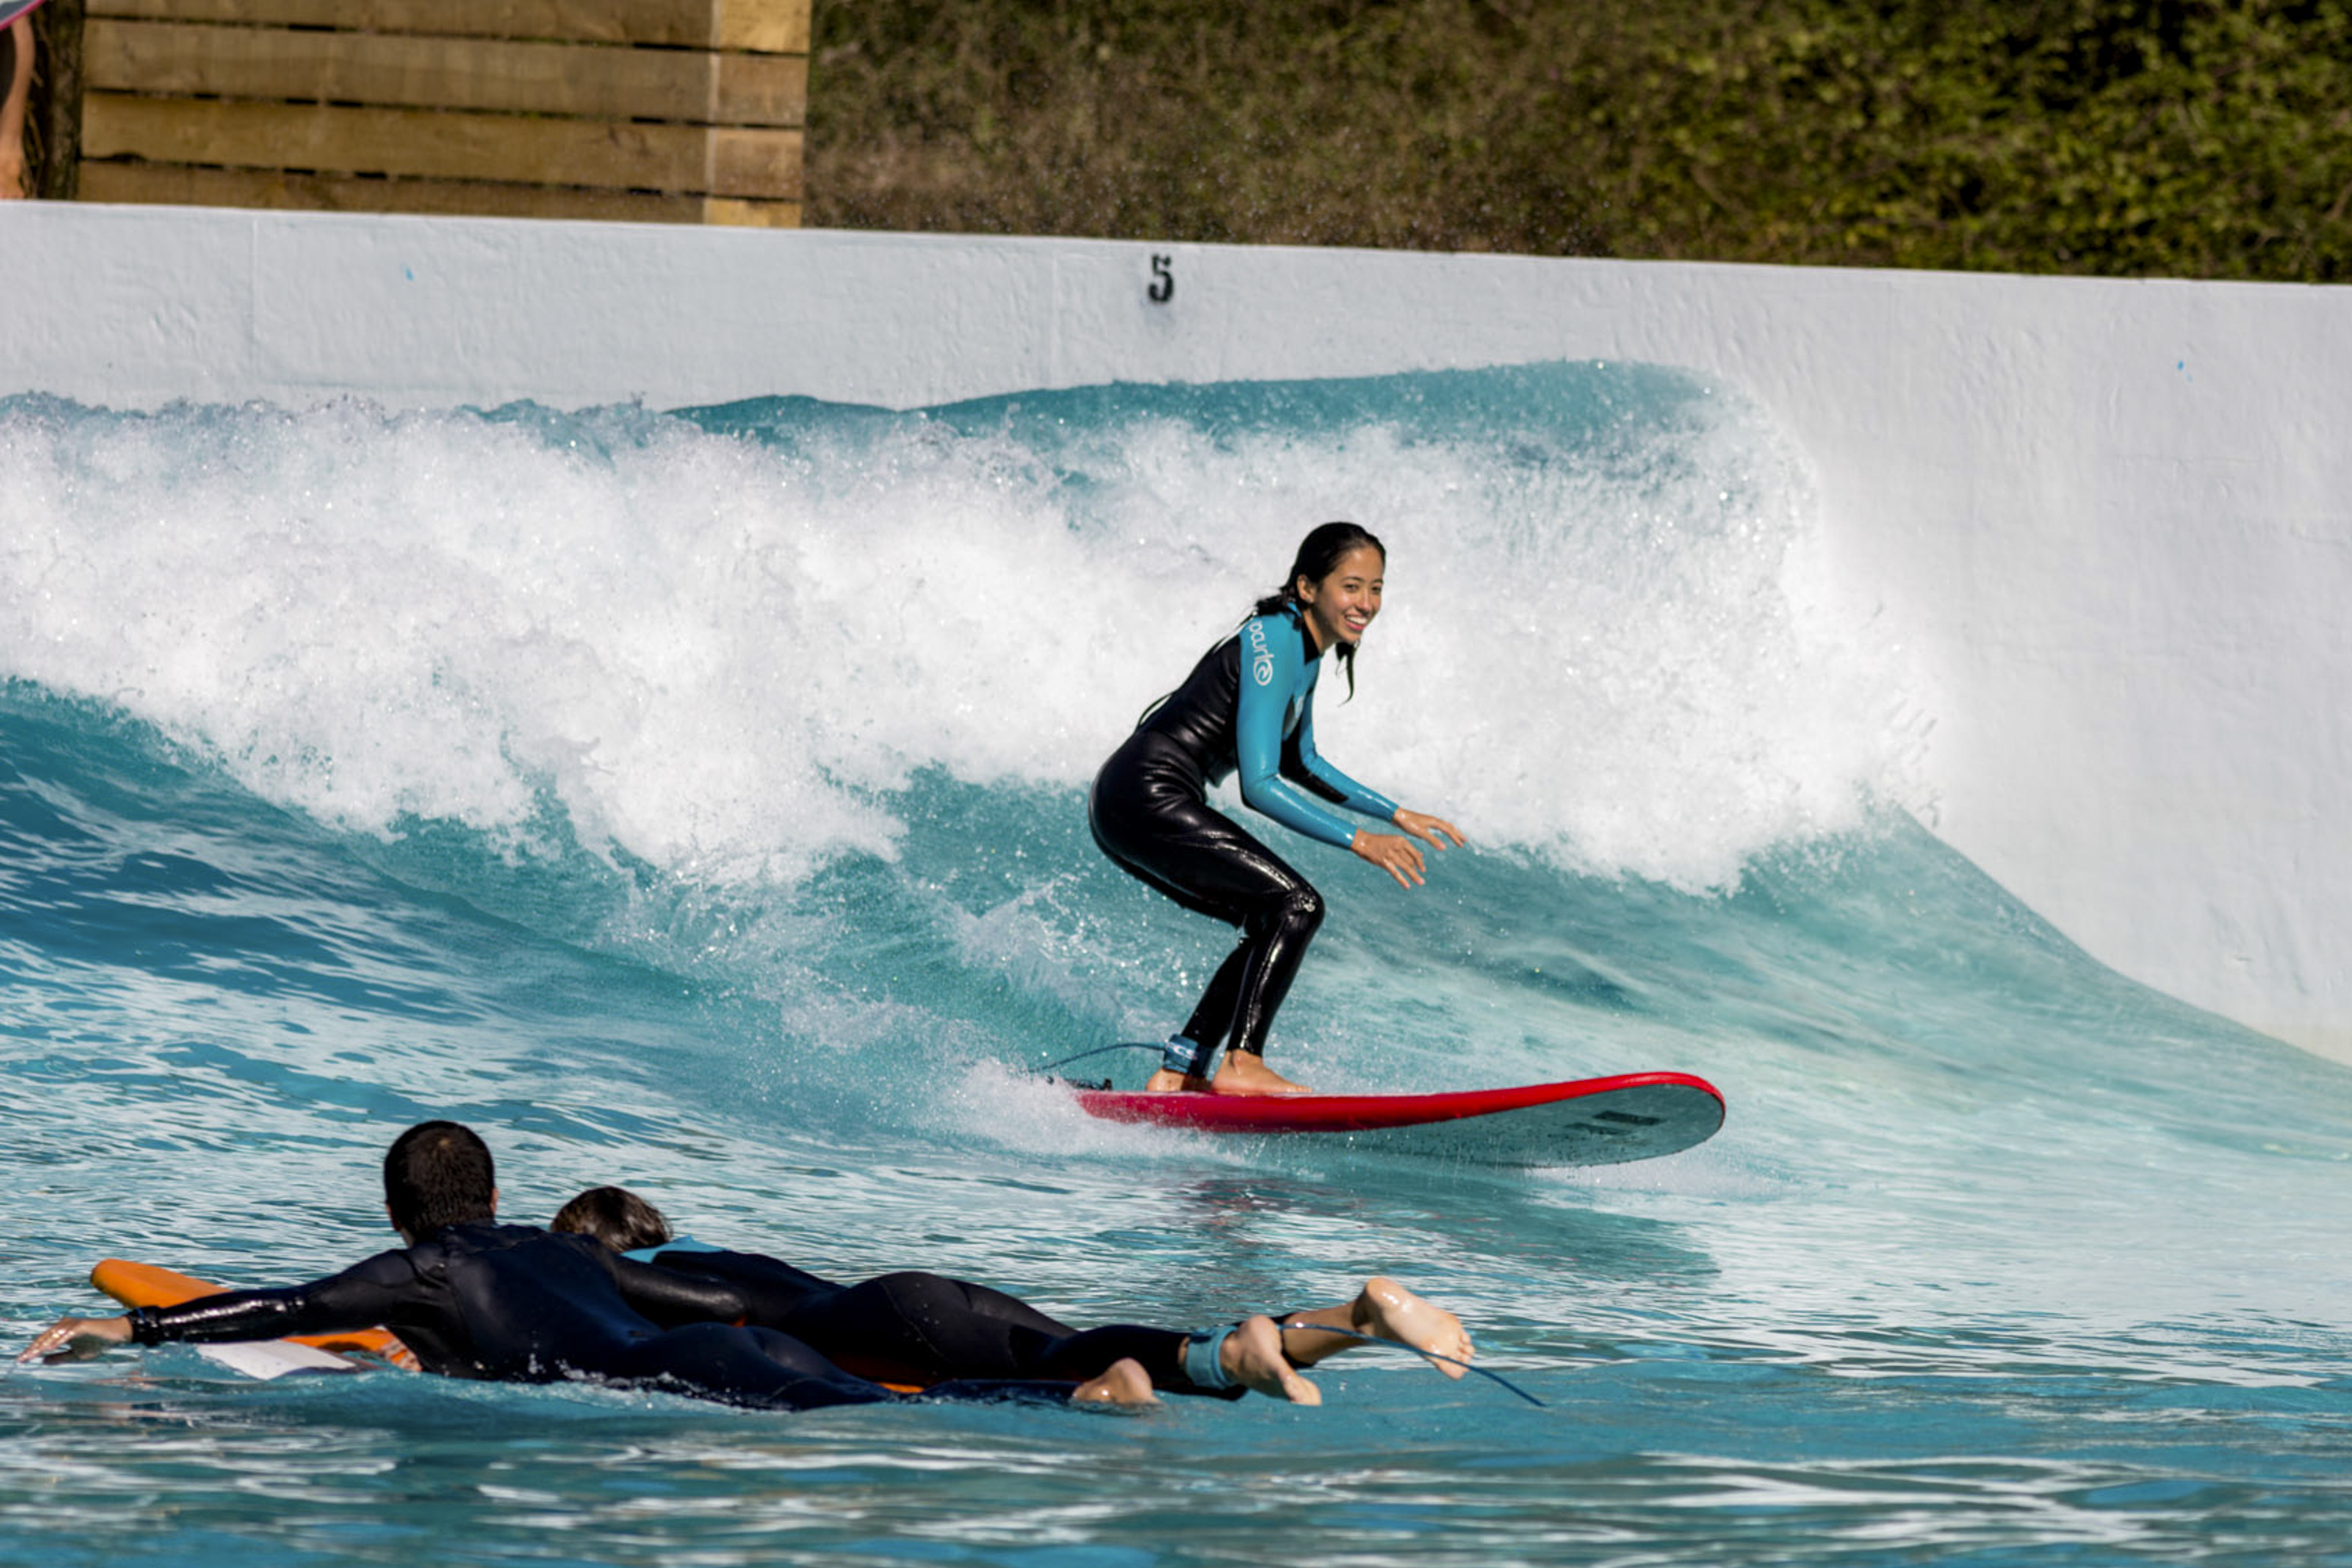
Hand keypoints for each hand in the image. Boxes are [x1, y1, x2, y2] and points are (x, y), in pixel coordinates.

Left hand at [18, 1315, 132, 1363]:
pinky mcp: (82, 1325)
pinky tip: (50, 1348)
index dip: (33, 1351)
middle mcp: (65, 1325)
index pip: (44, 1341)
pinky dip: (58, 1341)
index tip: (22, 1361)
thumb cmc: (98, 1344)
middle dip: (33, 1349)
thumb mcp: (76, 1355)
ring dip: (42, 1346)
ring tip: (32, 1355)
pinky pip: (67, 1334)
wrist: (117, 1335)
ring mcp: (73, 1324)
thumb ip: (60, 1357)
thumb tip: (42, 1361)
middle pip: (45, 1338)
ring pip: (54, 1336)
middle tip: (22, 1359)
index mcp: (62, 1332)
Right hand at [1351, 830, 1429, 888]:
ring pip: (1407, 867)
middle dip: (1416, 871)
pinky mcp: (1384, 862)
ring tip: (1421, 882)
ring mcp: (1391, 855)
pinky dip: (1402, 880)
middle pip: (1411, 861)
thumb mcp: (1394, 840)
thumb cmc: (1378, 841)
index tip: (1423, 869)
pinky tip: (1407, 886)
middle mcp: (1398, 847)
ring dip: (1414, 876)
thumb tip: (1421, 855)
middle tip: (1420, 880)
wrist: (1363, 841)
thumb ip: (1407, 848)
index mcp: (1401, 840)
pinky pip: (1396, 873)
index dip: (1420, 862)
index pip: (1415, 853)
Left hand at [1392, 808, 1464, 851]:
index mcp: (1434, 822)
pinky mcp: (1424, 824)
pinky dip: (1443, 831)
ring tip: (1456, 837)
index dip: (1455, 838)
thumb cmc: (1407, 823)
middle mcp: (1433, 820)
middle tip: (1464, 841)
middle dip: (1457, 834)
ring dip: (1451, 832)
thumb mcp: (1420, 833)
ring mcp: (1429, 821)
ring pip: (1444, 826)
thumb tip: (1444, 848)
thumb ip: (1432, 840)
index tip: (1461, 845)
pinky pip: (1438, 827)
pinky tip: (1441, 835)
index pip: (1448, 830)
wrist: (1397, 816)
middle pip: (1449, 826)